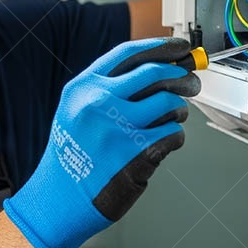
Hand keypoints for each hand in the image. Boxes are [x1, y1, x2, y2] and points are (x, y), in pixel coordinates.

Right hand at [3, 37, 200, 247]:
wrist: (57, 200)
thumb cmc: (70, 157)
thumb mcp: (74, 111)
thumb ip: (107, 90)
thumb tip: (158, 70)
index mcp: (83, 87)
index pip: (129, 53)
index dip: (160, 47)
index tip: (179, 48)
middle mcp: (99, 102)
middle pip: (156, 73)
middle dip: (181, 76)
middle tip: (190, 82)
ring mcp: (118, 128)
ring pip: (171, 104)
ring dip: (179, 110)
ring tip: (173, 118)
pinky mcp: (137, 154)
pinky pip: (173, 135)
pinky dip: (175, 137)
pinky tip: (163, 143)